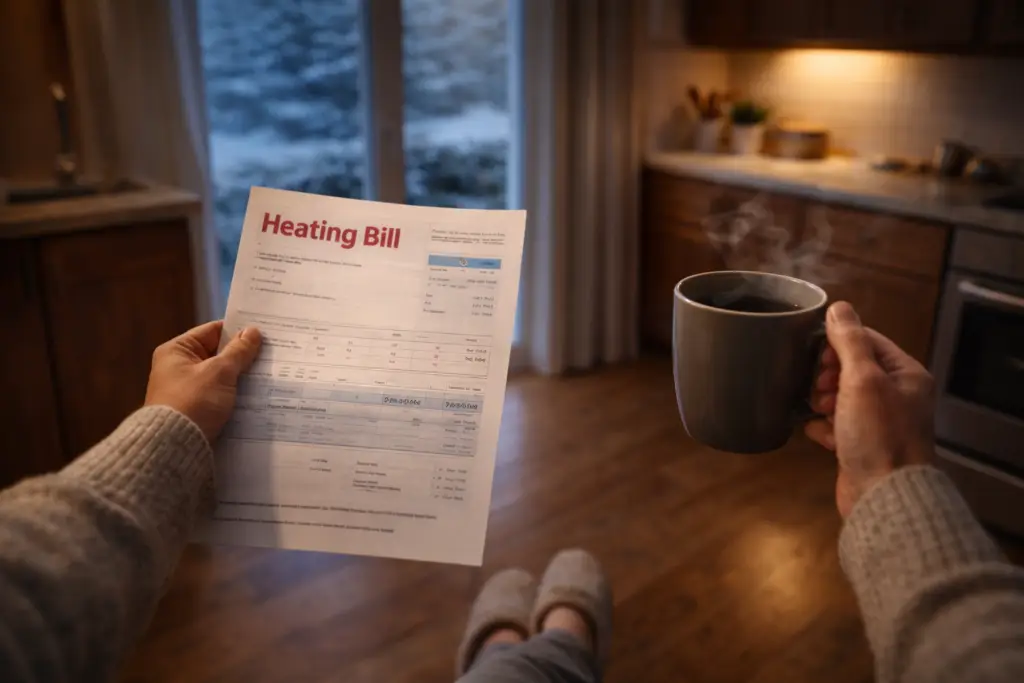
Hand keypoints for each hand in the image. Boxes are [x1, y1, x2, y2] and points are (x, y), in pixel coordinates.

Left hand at [144, 321, 261, 442]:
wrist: (176, 445)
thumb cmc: (193, 401)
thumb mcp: (219, 372)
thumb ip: (238, 351)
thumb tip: (253, 332)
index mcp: (176, 351)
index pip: (212, 331)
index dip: (238, 330)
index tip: (263, 331)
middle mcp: (179, 367)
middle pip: (218, 353)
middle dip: (243, 354)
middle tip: (272, 351)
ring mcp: (187, 389)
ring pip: (222, 375)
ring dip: (242, 375)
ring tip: (269, 371)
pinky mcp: (196, 408)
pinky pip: (221, 393)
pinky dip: (236, 392)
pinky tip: (257, 392)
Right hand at [804, 302, 934, 517]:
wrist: (884, 495)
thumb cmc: (878, 433)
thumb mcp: (863, 379)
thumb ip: (850, 341)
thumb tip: (838, 306)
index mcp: (905, 375)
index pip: (868, 341)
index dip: (839, 343)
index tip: (818, 355)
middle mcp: (896, 397)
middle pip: (853, 369)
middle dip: (829, 373)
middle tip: (820, 386)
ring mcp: (879, 424)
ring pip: (841, 397)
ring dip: (823, 399)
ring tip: (818, 408)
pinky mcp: (861, 447)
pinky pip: (836, 426)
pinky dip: (823, 427)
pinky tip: (818, 432)